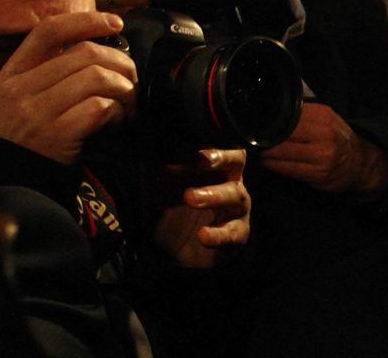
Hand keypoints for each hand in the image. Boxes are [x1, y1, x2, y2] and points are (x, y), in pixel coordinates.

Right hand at [0, 12, 136, 163]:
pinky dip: (118, 111)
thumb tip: (98, 43)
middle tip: (131, 76)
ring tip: (127, 100)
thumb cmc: (25, 133)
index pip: (49, 31)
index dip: (86, 20)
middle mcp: (22, 88)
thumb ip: (49, 68)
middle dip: (120, 61)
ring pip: (97, 78)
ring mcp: (38, 112)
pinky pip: (100, 108)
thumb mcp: (20, 95)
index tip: (115, 23)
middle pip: (85, 54)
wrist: (11, 180)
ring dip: (123, 87)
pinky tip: (119, 119)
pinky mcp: (57, 135)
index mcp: (13, 72)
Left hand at [152, 148, 250, 268]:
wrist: (173, 249)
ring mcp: (235, 209)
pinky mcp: (235, 236)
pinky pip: (233, 234)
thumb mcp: (156, 183)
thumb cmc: (172, 207)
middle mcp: (230, 182)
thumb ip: (155, 163)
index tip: (193, 139)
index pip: (222, 143)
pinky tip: (202, 235)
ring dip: (214, 195)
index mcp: (213, 165)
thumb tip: (150, 142)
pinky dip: (218, 235)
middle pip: (237, 162)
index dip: (211, 140)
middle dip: (221, 159)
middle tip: (201, 160)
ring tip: (190, 197)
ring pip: (237, 196)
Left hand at [260, 102, 387, 194]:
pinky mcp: (317, 173)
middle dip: (265, 137)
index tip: (257, 123)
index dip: (270, 120)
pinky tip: (268, 162)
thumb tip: (272, 111)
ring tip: (260, 151)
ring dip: (266, 153)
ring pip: (281, 153)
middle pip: (282, 134)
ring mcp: (321, 155)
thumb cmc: (337, 138)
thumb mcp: (326, 119)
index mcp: (323, 115)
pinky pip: (286, 168)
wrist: (360, 163)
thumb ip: (304, 115)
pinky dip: (273, 165)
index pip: (287, 115)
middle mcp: (323, 133)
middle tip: (255, 138)